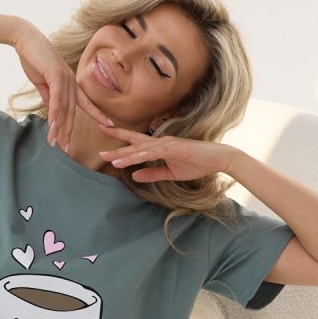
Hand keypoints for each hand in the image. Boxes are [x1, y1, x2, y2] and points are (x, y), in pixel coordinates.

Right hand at [12, 21, 115, 150]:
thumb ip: (49, 95)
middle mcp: (71, 81)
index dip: (97, 114)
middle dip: (69, 131)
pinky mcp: (55, 75)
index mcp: (70, 82)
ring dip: (59, 128)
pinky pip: (56, 99)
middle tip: (66, 149)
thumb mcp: (42, 82)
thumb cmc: (33, 57)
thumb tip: (52, 110)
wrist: (24, 38)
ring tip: (56, 144)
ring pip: (64, 108)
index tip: (109, 125)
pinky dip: (55, 113)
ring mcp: (65, 78)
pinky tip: (53, 126)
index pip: (86, 102)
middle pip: (72, 111)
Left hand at [96, 123, 235, 181]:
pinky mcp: (175, 148)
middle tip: (99, 147)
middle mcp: (160, 142)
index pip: (135, 143)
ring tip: (110, 158)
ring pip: (141, 149)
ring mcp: (167, 144)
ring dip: (126, 154)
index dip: (120, 141)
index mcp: (158, 147)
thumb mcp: (171, 173)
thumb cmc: (197, 164)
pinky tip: (132, 159)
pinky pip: (155, 152)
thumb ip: (152, 174)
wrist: (218, 159)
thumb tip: (134, 176)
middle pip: (133, 143)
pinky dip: (142, 155)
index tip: (104, 141)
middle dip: (116, 145)